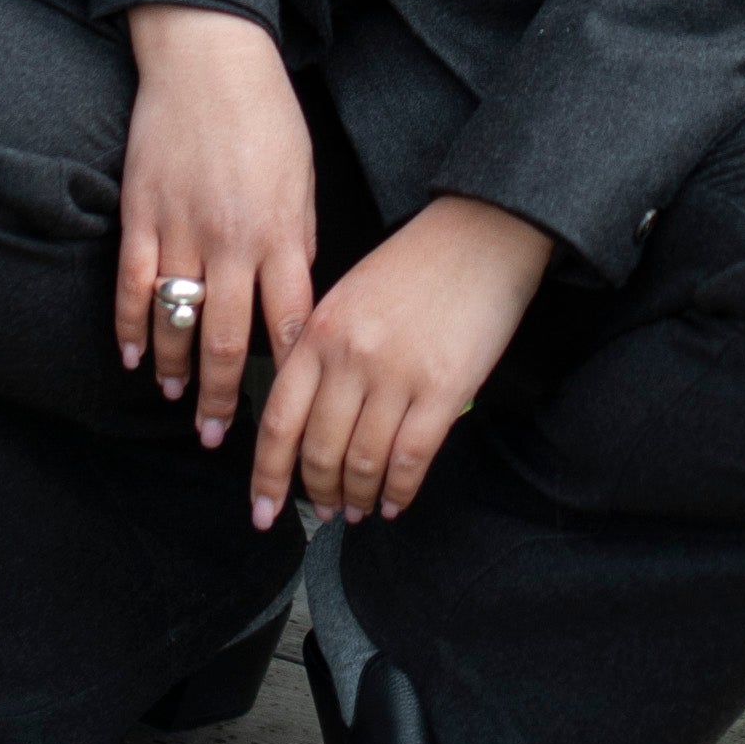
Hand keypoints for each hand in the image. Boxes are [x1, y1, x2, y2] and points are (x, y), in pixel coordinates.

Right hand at [117, 5, 316, 450]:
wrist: (210, 56)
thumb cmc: (266, 114)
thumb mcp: (302, 177)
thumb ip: (297, 240)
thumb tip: (294, 298)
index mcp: (280, 232)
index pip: (290, 322)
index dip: (289, 373)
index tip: (288, 409)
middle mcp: (232, 239)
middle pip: (230, 339)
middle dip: (227, 395)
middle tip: (220, 437)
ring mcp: (181, 228)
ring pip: (178, 320)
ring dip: (177, 369)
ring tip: (179, 401)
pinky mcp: (141, 212)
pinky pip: (132, 283)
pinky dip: (130, 326)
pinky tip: (132, 356)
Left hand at [250, 195, 553, 531]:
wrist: (482, 234)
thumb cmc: (415, 264)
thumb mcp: (348, 296)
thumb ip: (322, 352)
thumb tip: (308, 420)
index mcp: (319, 332)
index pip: (279, 420)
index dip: (268, 475)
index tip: (262, 510)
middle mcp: (350, 358)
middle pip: (319, 450)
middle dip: (318, 491)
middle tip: (323, 509)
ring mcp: (396, 376)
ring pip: (363, 462)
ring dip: (357, 496)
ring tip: (357, 510)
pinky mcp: (443, 390)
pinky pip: (411, 459)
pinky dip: (399, 491)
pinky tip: (394, 502)